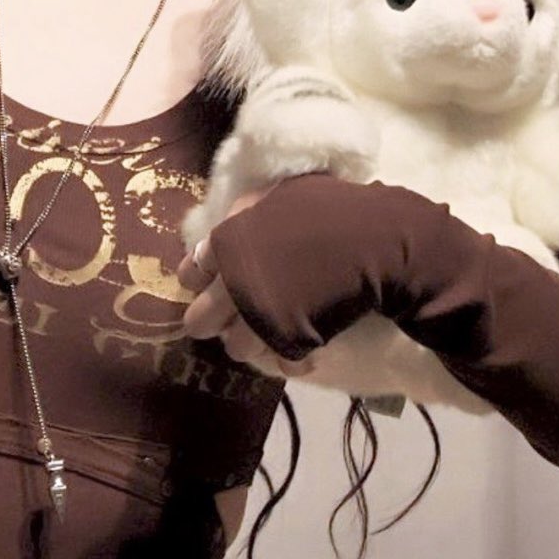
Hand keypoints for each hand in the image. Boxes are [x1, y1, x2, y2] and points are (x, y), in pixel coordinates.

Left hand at [176, 183, 315, 378]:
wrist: (368, 239)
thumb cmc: (323, 207)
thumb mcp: (273, 195)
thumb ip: (245, 215)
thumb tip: (230, 228)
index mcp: (225, 243)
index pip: (191, 272)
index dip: (198, 281)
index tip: (208, 284)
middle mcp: (232, 284)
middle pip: (200, 321)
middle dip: (211, 321)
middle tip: (231, 317)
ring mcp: (257, 317)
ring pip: (234, 348)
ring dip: (248, 342)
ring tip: (266, 332)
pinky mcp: (287, 342)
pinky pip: (275, 362)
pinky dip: (284, 359)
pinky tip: (296, 347)